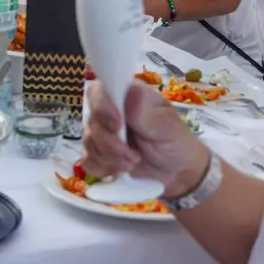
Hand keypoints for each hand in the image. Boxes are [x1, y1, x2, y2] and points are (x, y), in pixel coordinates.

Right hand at [83, 79, 210, 196]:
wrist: (176, 173)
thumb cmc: (176, 143)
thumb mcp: (169, 128)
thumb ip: (148, 114)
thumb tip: (131, 95)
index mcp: (127, 96)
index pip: (99, 91)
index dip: (102, 106)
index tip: (117, 125)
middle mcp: (111, 111)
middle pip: (92, 120)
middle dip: (109, 142)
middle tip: (133, 155)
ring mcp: (103, 132)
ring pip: (88, 142)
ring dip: (110, 157)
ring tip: (134, 162)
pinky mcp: (99, 153)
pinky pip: (87, 160)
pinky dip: (103, 168)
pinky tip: (121, 169)